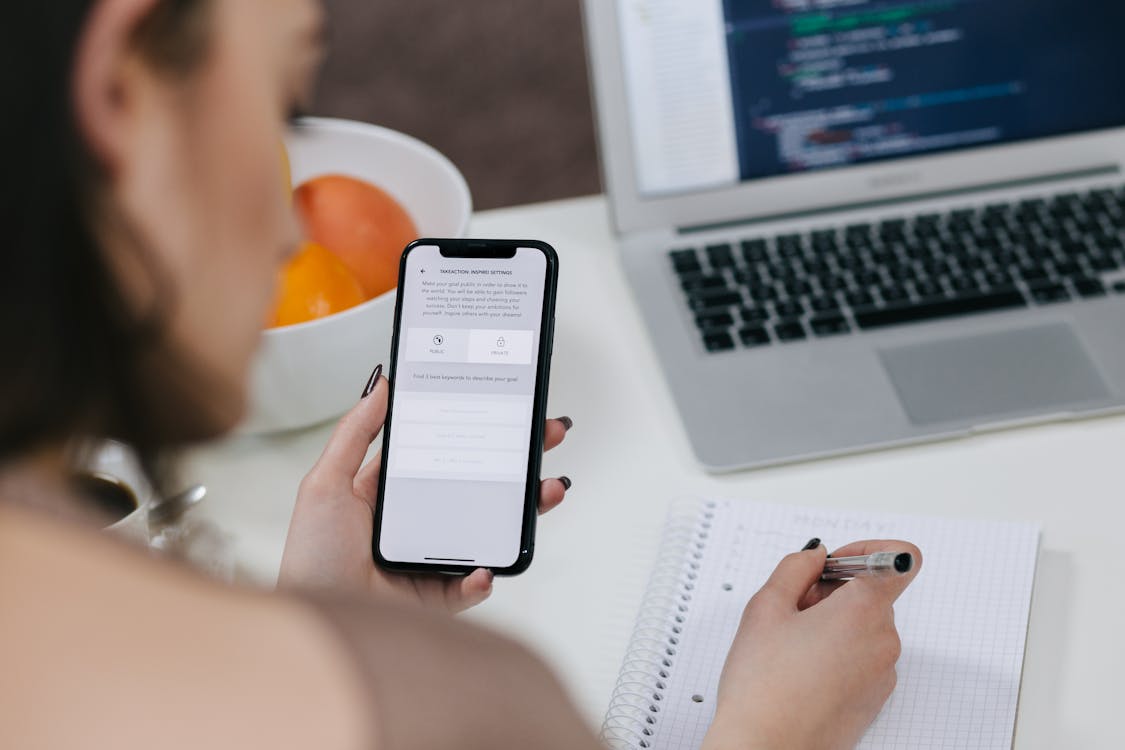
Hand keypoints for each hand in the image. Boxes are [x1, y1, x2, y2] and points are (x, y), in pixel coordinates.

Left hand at [277, 371, 572, 611]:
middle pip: (479, 485)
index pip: (447, 453)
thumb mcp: (326, 481)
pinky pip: (472, 585)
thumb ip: (355, 432)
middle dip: (518, 461)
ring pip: (490, 530)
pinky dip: (485, 577)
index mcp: (393, 491)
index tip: (506, 408)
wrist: (313, 615)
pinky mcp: (439, 597)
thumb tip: (381, 384)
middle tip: (546, 436)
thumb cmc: (312, 554)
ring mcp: (433, 559)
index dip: (478, 431)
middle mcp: (418, 523)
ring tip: (546, 491)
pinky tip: (485, 566)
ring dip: (523, 512)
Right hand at [702, 540, 921, 749]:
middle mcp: (884, 640)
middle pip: (872, 594)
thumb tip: (815, 557)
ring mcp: (883, 673)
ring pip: (864, 627)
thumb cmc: (764, 686)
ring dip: (833, 624)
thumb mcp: (767, 606)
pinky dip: (838, 653)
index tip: (837, 562)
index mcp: (864, 610)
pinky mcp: (875, 698)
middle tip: (794, 610)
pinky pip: (862, 658)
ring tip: (791, 646)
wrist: (766, 748)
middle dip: (834, 592)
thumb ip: (795, 567)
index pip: (900, 559)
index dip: (868, 551)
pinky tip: (801, 669)